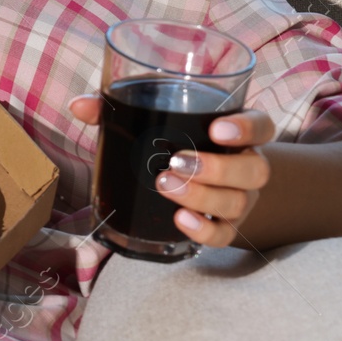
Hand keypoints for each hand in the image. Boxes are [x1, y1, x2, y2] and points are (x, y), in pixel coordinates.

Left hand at [68, 95, 275, 246]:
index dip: (247, 128)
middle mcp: (245, 165)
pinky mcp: (224, 225)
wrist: (198, 175)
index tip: (217, 129)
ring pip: (239, 202)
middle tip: (176, 162)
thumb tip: (79, 106)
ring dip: (203, 196)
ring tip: (166, 186)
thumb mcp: (150, 115)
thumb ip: (116, 108)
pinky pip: (224, 234)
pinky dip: (205, 231)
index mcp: (234, 133)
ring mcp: (239, 198)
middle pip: (254, 169)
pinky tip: (181, 221)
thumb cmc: (171, 137)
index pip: (261, 126)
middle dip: (218, 168)